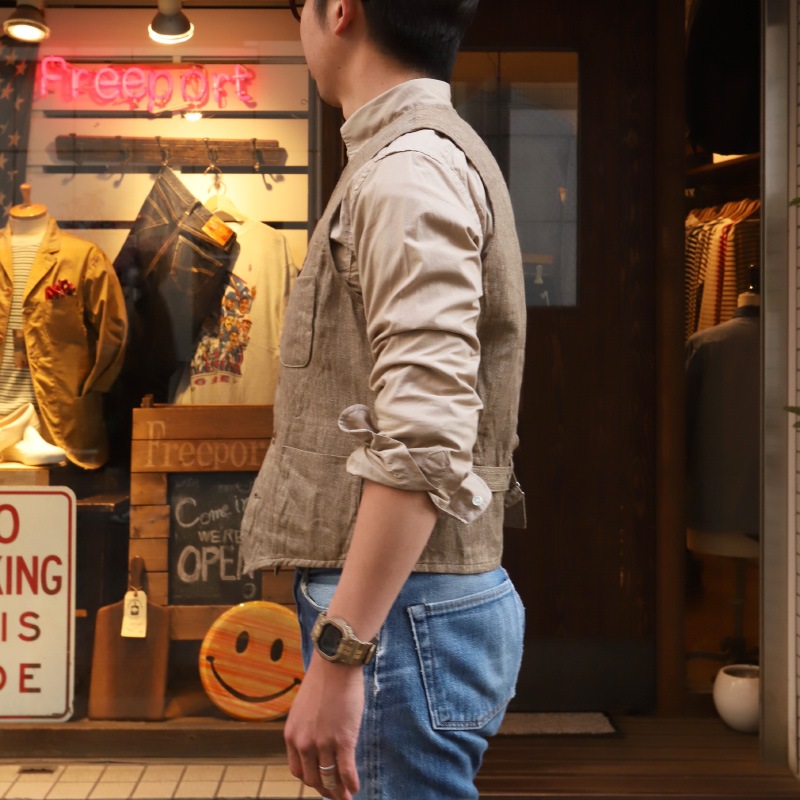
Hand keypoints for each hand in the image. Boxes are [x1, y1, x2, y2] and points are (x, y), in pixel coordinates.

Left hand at [285, 653, 363, 798]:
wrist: (335, 665)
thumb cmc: (322, 682)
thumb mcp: (303, 709)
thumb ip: (306, 729)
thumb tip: (316, 745)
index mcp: (292, 735)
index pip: (298, 770)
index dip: (310, 780)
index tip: (320, 783)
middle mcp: (304, 743)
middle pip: (313, 778)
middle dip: (325, 789)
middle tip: (335, 794)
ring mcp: (323, 743)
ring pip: (329, 777)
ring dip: (339, 791)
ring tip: (346, 797)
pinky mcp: (343, 739)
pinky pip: (346, 770)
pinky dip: (351, 783)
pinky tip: (356, 787)